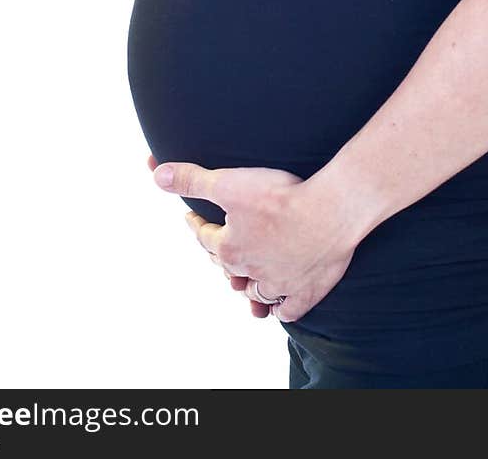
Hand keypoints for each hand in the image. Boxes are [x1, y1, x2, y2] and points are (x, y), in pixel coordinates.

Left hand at [146, 154, 356, 322]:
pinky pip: (288, 311)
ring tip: (241, 280)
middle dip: (218, 256)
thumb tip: (158, 176)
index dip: (195, 225)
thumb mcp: (229, 182)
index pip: (204, 237)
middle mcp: (251, 272)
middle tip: (216, 246)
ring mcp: (280, 285)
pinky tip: (276, 307)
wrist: (329, 211)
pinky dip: (280, 310)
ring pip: (255, 292)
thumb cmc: (280, 196)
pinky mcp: (307, 291)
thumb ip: (193, 180)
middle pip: (227, 268)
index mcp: (230, 248)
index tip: (190, 217)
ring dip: (246, 287)